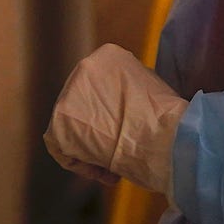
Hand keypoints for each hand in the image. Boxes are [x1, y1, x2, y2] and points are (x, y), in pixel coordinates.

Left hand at [45, 43, 187, 196]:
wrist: (162, 136)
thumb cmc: (165, 117)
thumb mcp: (149, 85)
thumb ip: (127, 86)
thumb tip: (117, 101)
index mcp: (108, 54)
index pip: (98, 84)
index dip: (111, 111)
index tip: (125, 128)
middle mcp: (83, 68)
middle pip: (82, 105)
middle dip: (99, 128)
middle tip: (117, 146)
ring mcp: (67, 95)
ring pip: (72, 126)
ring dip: (91, 146)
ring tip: (114, 162)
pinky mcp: (58, 124)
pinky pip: (62, 148)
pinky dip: (82, 163)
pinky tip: (106, 168)